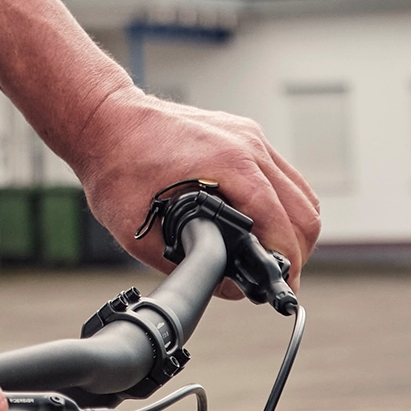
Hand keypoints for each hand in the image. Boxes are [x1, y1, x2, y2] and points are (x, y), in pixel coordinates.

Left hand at [60, 88, 320, 285]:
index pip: (282, 225)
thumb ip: (194, 266)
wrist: (105, 120)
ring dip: (295, 230)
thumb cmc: (117, 169)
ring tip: (274, 257)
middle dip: (297, 253)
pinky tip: (265, 225)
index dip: (287, 266)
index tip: (281, 291)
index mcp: (230, 166)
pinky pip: (285, 176)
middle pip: (305, 212)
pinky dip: (285, 206)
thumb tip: (234, 289)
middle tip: (278, 280)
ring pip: (302, 194)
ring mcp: (250, 137)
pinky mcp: (246, 135)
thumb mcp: (146, 234)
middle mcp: (249, 146)